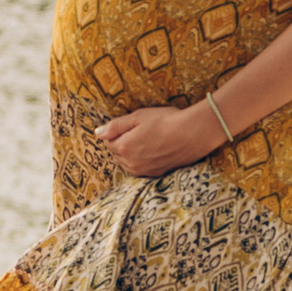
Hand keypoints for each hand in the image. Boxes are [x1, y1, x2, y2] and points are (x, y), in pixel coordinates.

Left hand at [94, 105, 219, 178]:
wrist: (193, 134)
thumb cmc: (166, 121)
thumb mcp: (138, 117)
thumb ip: (115, 126)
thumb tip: (98, 133)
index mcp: (124, 148)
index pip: (108, 142)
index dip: (116, 132)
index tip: (128, 125)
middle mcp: (131, 164)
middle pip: (117, 154)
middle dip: (122, 143)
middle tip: (138, 131)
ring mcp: (144, 171)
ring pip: (128, 163)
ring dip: (131, 154)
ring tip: (146, 140)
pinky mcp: (157, 174)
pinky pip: (141, 169)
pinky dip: (142, 161)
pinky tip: (153, 150)